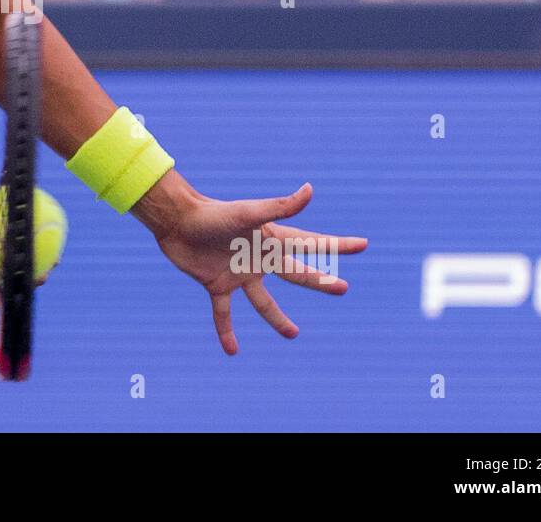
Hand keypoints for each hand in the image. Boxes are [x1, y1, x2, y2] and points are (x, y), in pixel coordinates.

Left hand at [133, 171, 367, 353]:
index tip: (362, 244)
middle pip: (296, 274)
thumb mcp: (249, 213)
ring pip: (263, 301)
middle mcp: (259, 259)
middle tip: (343, 289)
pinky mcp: (216, 285)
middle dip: (320, 281)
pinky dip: (226, 331)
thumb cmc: (213, 214)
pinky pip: (224, 313)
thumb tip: (310, 189)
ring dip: (277, 319)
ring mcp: (239, 273)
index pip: (312, 244)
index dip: (337, 246)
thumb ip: (280, 207)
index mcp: (271, 240)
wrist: (177, 221)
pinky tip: (232, 350)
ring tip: (293, 334)